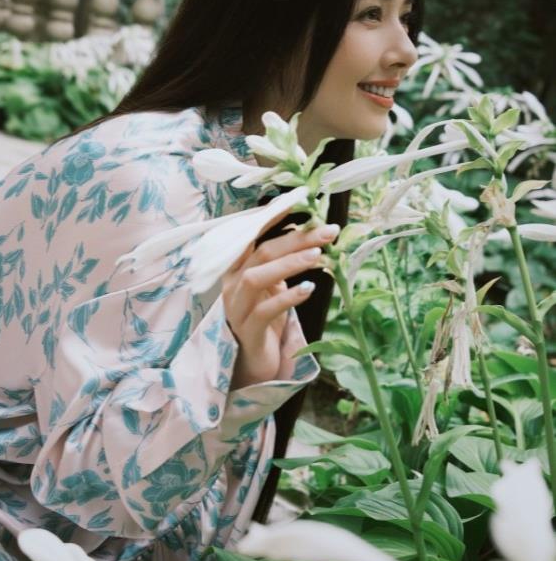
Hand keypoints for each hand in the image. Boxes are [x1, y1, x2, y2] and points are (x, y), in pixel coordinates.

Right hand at [222, 219, 339, 387]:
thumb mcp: (273, 284)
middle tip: (328, 231)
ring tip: (319, 256)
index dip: (272, 216)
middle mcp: (231, 283)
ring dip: (289, 264)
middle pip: (261, 253)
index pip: (252, 234)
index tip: (299, 200)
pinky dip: (287, 297)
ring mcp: (236, 307)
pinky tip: (308, 290)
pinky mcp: (247, 330)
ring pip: (257, 278)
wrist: (254, 361)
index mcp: (236, 266)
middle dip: (296, 239)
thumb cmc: (265, 316)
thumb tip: (306, 232)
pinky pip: (265, 310)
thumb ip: (282, 260)